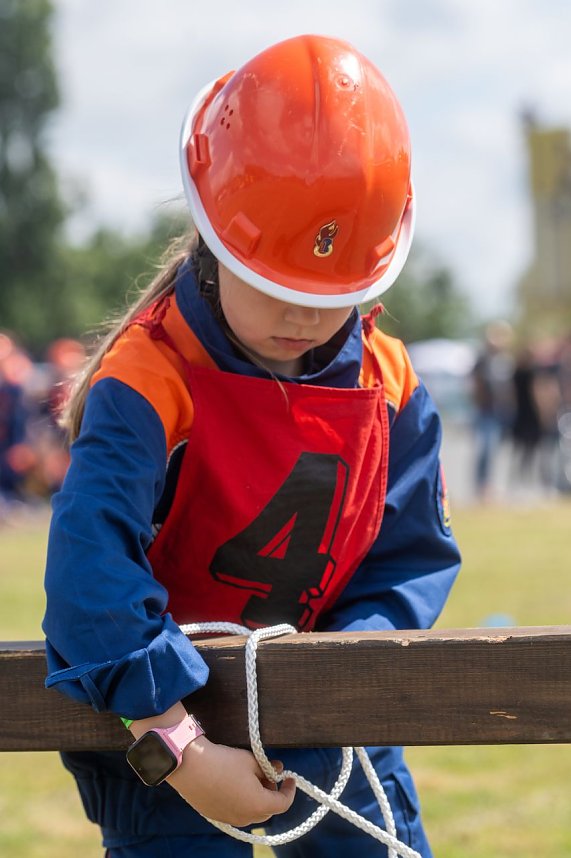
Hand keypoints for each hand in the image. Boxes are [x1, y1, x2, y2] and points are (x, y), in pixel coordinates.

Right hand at [167, 736, 296, 826]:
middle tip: (268, 774)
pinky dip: (242, 801)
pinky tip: (235, 784)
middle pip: (268, 810)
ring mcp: (229, 819)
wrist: (191, 766)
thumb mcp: (251, 760)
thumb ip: (268, 767)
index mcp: (258, 805)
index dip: (290, 790)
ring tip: (251, 777)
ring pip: (252, 813)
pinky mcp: (215, 816)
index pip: (283, 803)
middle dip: (272, 793)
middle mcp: (245, 817)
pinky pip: (236, 812)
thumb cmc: (224, 761)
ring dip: (257, 798)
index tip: (290, 778)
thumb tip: (278, 768)